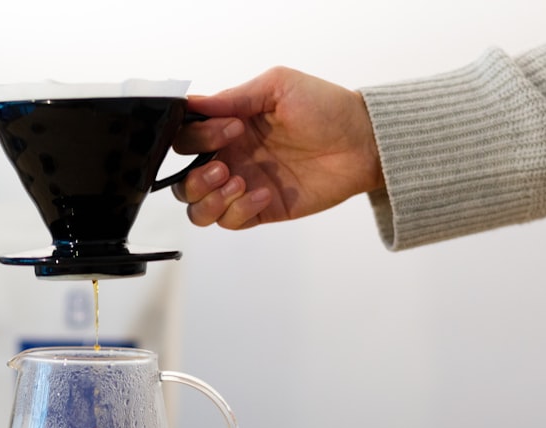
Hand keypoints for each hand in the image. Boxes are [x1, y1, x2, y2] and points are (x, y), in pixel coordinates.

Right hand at [171, 66, 382, 229]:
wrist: (362, 142)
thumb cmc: (326, 108)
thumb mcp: (278, 87)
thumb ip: (234, 97)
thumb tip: (193, 102)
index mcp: (228, 127)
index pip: (186, 139)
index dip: (198, 138)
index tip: (232, 129)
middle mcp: (231, 158)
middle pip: (183, 181)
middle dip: (196, 177)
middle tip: (225, 165)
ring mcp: (244, 186)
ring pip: (198, 209)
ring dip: (209, 199)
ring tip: (238, 182)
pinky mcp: (261, 209)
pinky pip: (230, 221)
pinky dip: (240, 210)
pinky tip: (265, 192)